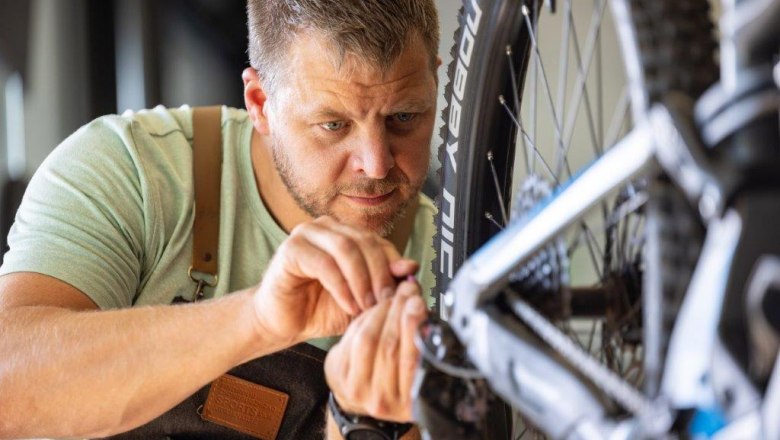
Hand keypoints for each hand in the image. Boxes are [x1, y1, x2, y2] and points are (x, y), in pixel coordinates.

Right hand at [252, 216, 418, 345]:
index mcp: (346, 234)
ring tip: (366, 306)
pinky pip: (324, 263)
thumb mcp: (362, 298)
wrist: (285, 323)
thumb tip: (412, 267)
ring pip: (346, 248)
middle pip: (365, 241)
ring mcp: (307, 234)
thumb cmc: (321, 309)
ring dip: (362, 280)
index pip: (379, 242)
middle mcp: (327, 227)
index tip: (401, 293)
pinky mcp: (291, 249)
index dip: (393, 267)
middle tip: (385, 302)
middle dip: (379, 274)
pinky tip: (348, 305)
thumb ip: (385, 282)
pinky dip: (341, 286)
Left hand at [324, 279, 427, 421]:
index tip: (417, 303)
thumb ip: (423, 338)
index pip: (412, 360)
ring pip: (369, 340)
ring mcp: (360, 392)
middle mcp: (386, 402)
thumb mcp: (418, 361)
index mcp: (411, 402)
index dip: (413, 326)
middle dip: (399, 312)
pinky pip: (354, 339)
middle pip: (389, 348)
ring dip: (382, 312)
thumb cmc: (398, 374)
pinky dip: (367, 319)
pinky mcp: (342, 377)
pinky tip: (376, 310)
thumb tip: (419, 304)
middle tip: (406, 292)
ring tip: (393, 298)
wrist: (366, 393)